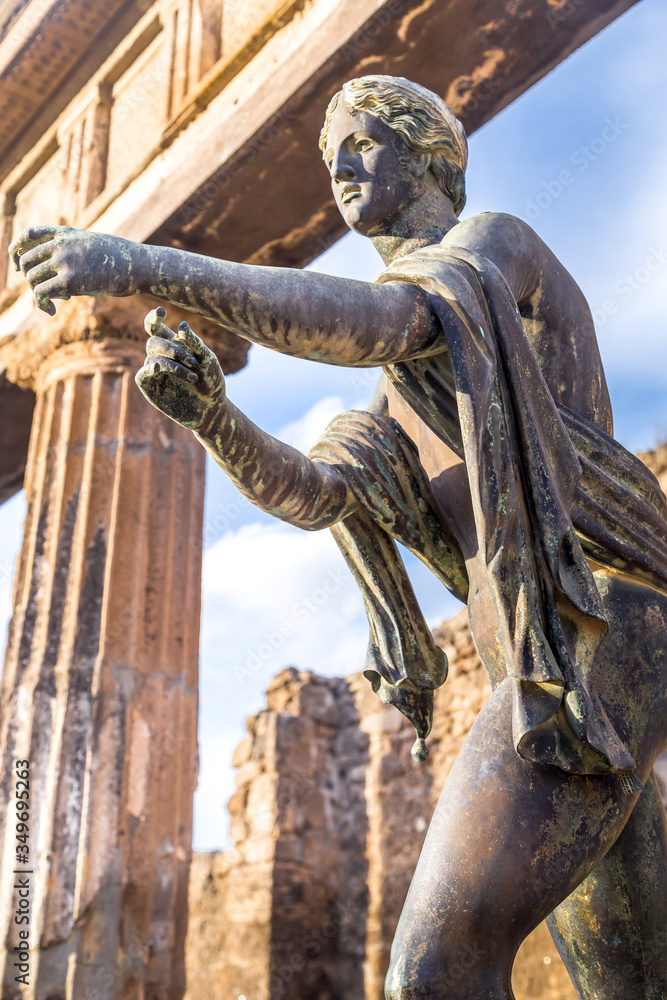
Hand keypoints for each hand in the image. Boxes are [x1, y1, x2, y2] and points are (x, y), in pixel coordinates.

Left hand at [8, 225, 142, 314]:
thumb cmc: (120, 260)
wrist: (138, 266)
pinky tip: (51, 311)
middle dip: (29, 278)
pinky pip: (41, 294)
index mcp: (65, 234)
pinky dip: (41, 305)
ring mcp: (65, 262)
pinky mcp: (70, 281)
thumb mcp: (93, 245)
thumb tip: (60, 270)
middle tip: (42, 291)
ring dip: (37, 294)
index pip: (28, 235)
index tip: (17, 264)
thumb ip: (73, 250)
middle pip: (26, 260)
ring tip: (51, 303)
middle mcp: (61, 245)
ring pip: (31, 279)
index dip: (16, 249)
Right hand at [135, 307, 225, 430]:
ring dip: (173, 365)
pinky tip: (157, 369)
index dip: (154, 318)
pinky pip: (142, 374)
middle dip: (171, 348)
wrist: (212, 409)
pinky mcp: (150, 388)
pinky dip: (149, 369)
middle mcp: (162, 357)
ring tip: (193, 377)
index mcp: (174, 346)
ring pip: (152, 358)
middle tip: (192, 361)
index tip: (161, 311)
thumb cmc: (211, 383)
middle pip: (153, 342)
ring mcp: (154, 373)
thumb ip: (195, 344)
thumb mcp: (207, 360)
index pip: (156, 328)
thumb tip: (182, 325)